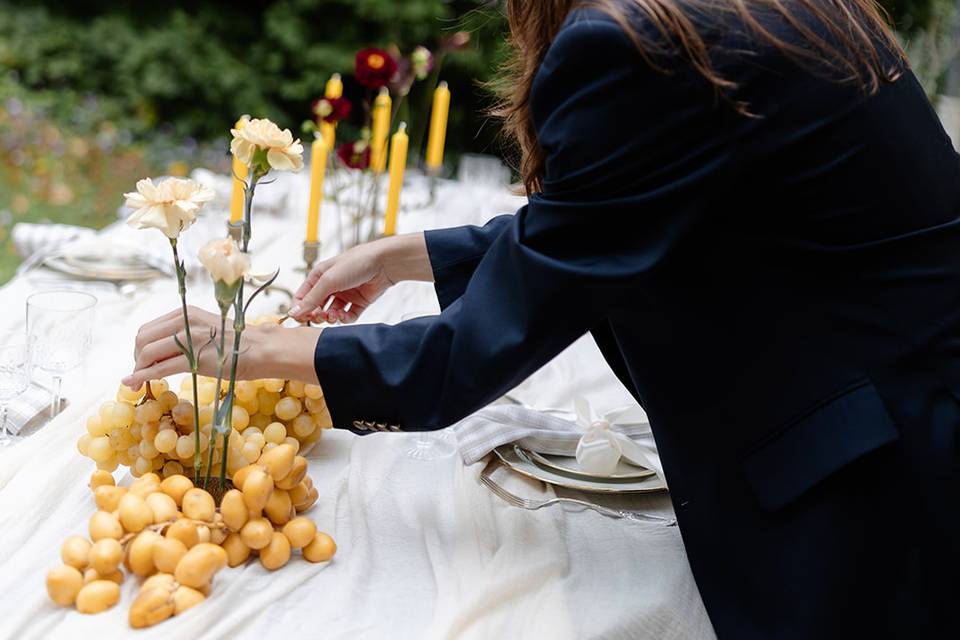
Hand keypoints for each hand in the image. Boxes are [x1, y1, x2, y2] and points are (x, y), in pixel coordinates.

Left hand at [123, 306, 321, 388]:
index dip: (140, 346)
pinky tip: (134, 383)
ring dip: (139, 368)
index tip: (143, 361)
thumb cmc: (241, 344)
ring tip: (141, 380)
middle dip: (136, 357)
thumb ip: (188, 335)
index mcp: (188, 313)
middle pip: (143, 338)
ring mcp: (189, 338)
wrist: (264, 349)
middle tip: (141, 372)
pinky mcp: (194, 357)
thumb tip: (166, 352)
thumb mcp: (210, 331)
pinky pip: (160, 367)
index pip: (150, 327)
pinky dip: (143, 376)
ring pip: (147, 352)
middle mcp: (185, 320)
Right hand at [290, 232, 432, 322]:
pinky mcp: (359, 302)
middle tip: (319, 317)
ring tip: (333, 316)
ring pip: (331, 313)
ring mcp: (345, 294)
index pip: (303, 296)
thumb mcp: (328, 280)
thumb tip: (294, 312)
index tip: (301, 318)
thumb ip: (311, 298)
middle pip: (317, 307)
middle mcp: (331, 285)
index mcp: (319, 276)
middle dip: (316, 315)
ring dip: (330, 317)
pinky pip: (347, 316)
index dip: (300, 309)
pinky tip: (344, 316)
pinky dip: (344, 319)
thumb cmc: (356, 262)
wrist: (384, 263)